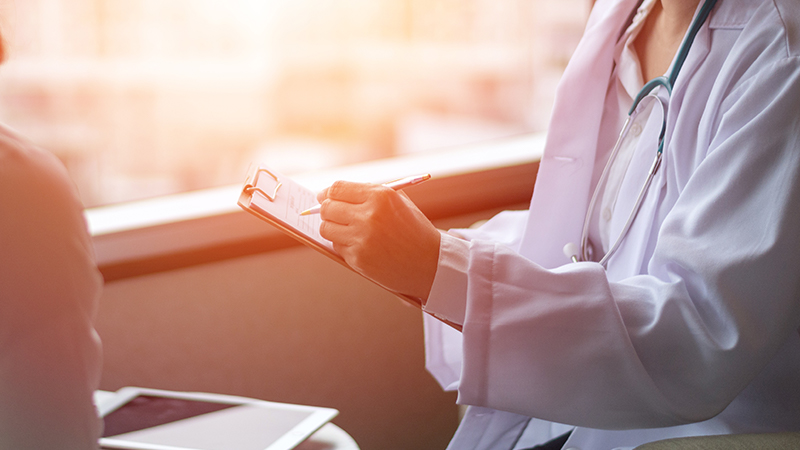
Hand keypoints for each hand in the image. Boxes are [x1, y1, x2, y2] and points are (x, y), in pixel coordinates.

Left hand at [317, 181, 439, 299]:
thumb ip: (370, 193)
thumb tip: (335, 193)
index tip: (323, 196)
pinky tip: (360, 245)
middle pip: (327, 208)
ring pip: (326, 228)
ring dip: (332, 228)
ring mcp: (362, 238)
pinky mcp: (358, 258)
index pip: (337, 189)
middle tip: (332, 213)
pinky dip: (344, 245)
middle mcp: (369, 215)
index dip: (327, 193)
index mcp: (380, 196)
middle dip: (326, 210)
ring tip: (347, 230)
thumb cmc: (414, 230)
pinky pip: (336, 246)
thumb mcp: (399, 202)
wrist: (430, 263)